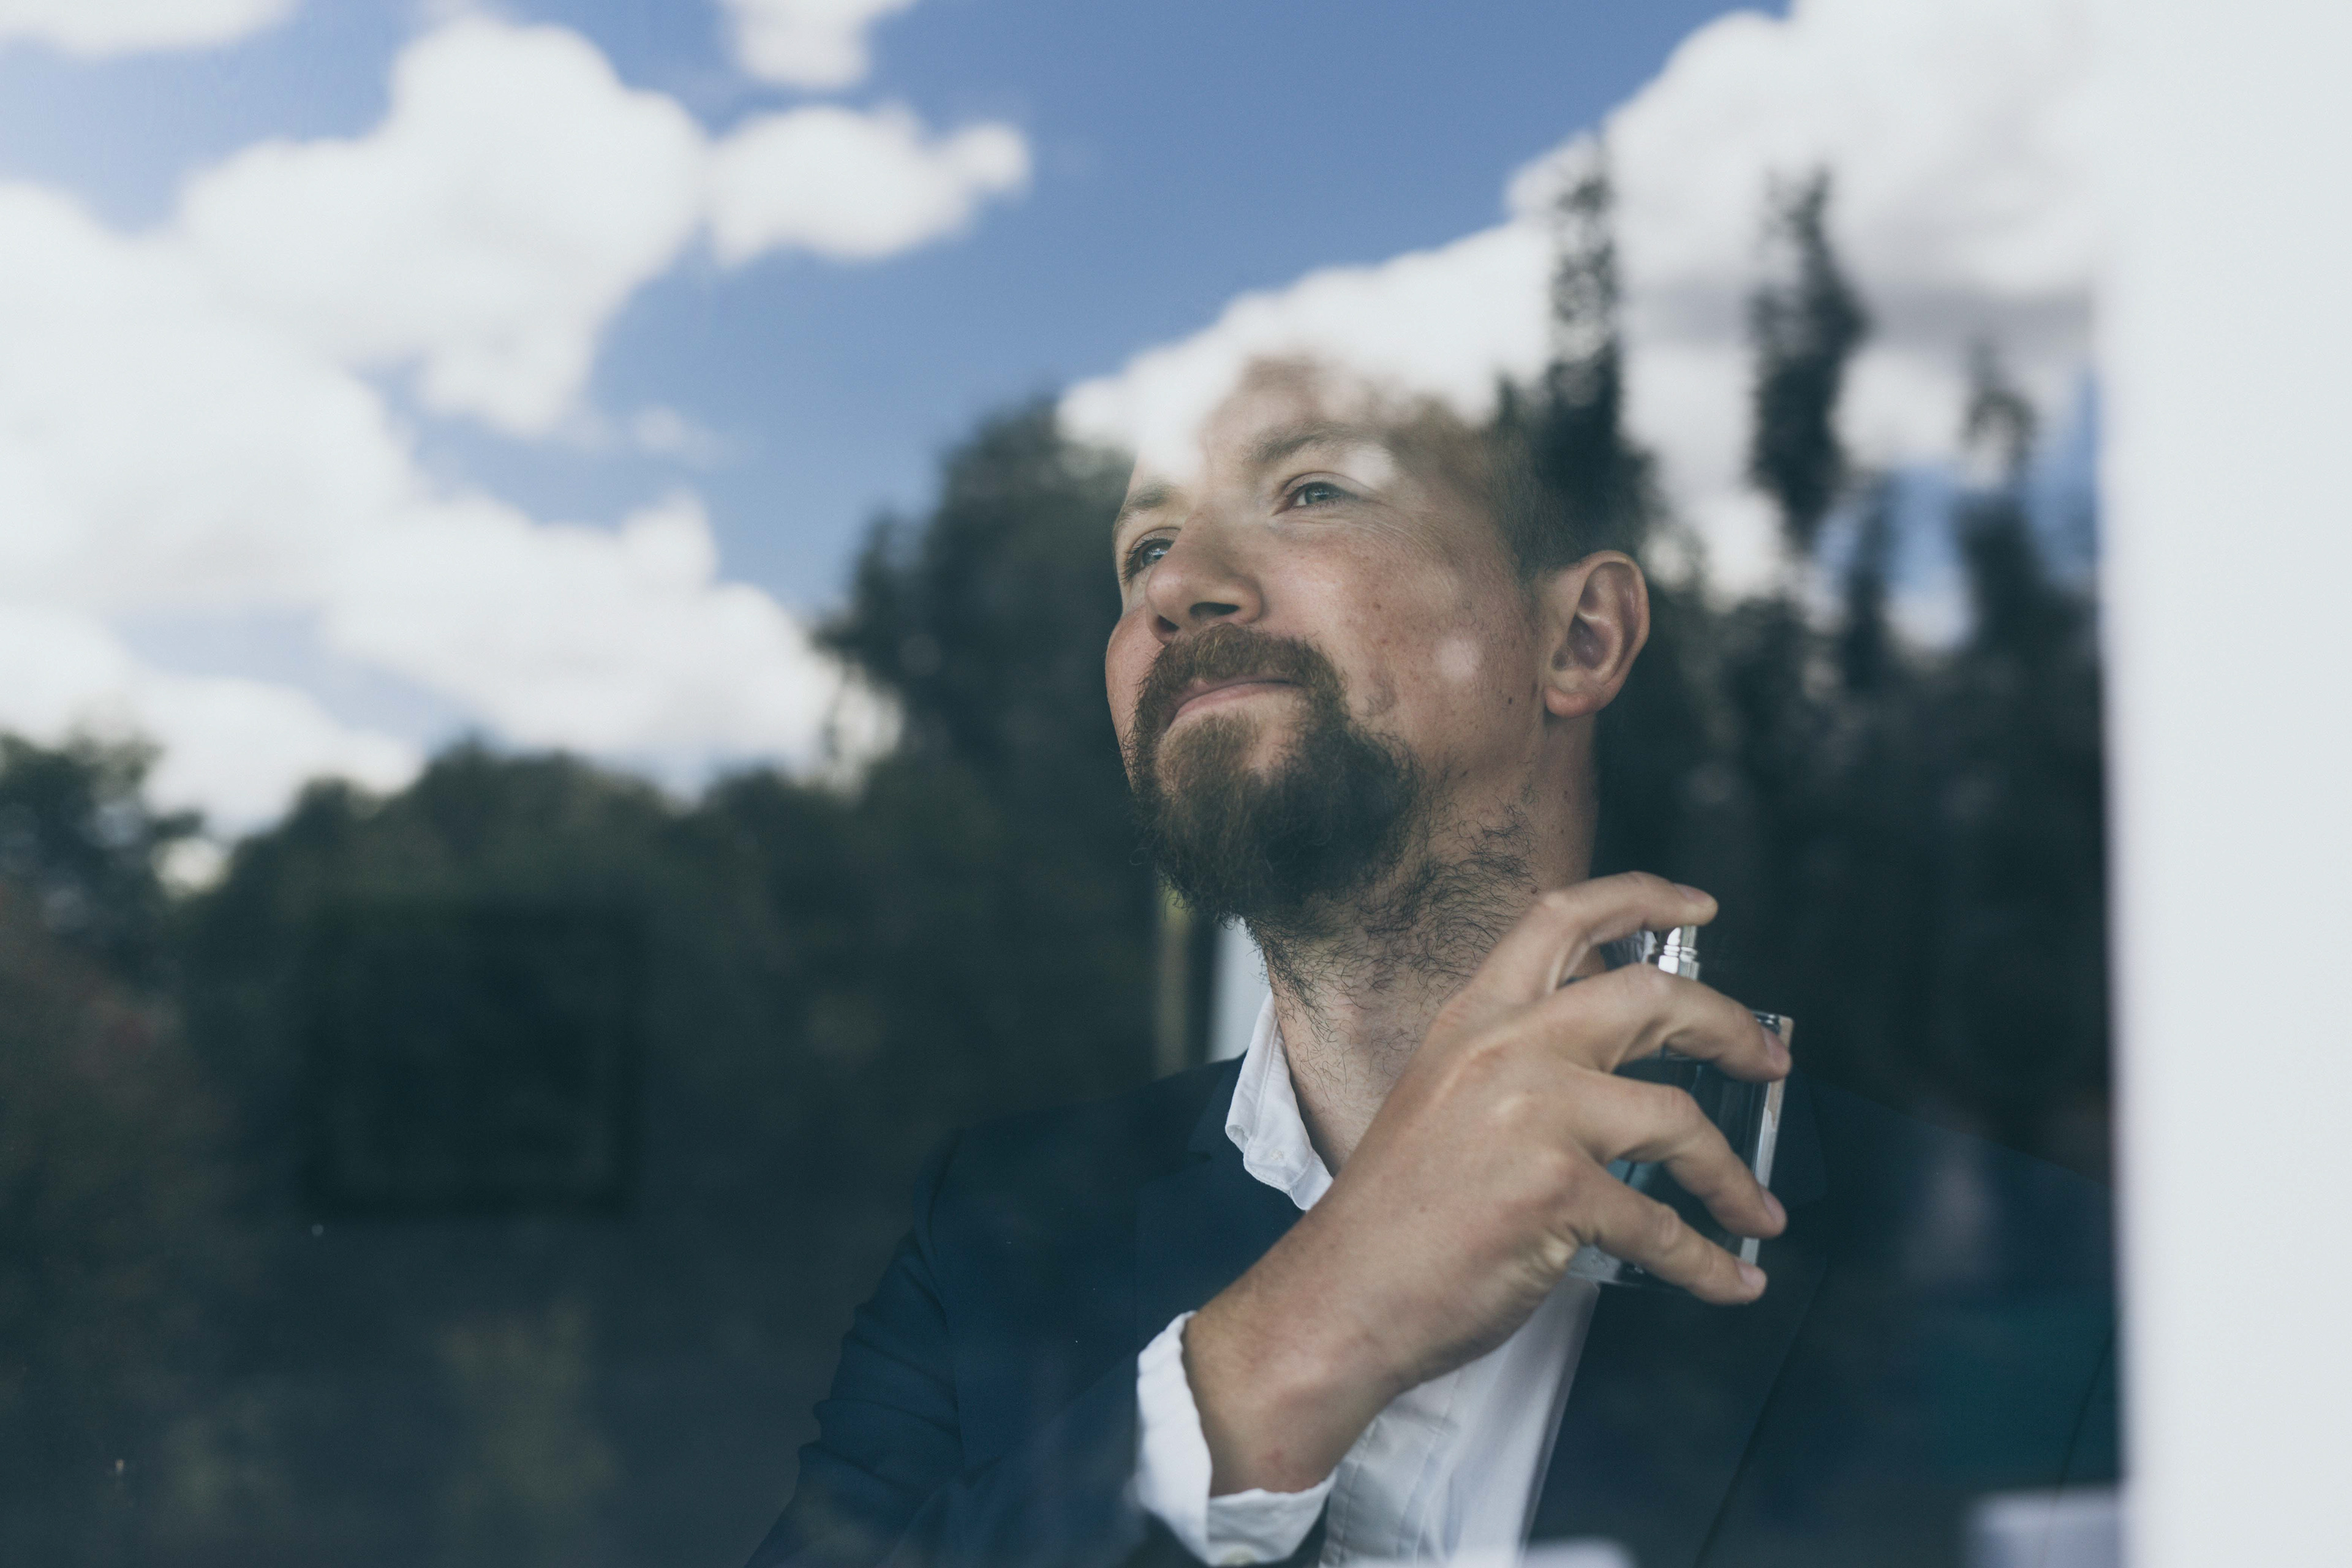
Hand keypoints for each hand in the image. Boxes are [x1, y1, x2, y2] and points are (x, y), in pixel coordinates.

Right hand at [1181, 874, 1790, 1493]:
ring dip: (1733, 1173)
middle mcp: (1505, 1049)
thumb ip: (1514, 1065)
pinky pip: (1662, 1225)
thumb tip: (1611, 1069)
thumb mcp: (1441, 1098)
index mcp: (1473, 1019)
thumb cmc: (1393, 1215)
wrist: (1342, 1296)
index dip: (1642, 899)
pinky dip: (1709, 1262)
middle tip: (1768, 1060)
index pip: (1561, 919)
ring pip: (1679, 1119)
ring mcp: (1533, 1116)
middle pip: (1650, 996)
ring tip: (1755, 1209)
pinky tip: (1729, 1278)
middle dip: (1728, 1026)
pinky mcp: (1557, 1191)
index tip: (1699, 908)